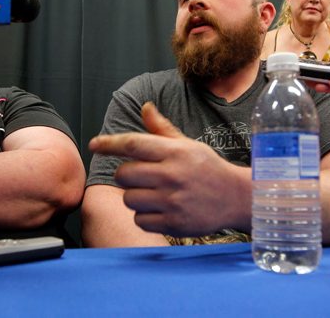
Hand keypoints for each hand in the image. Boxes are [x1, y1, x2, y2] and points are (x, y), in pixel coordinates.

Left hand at [89, 102, 250, 236]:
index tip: (94, 144)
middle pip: (124, 174)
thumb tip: (145, 107)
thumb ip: (162, 130)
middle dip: (127, 175)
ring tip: (155, 194)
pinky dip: (145, 216)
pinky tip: (161, 210)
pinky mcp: (174, 223)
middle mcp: (172, 175)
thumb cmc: (208, 168)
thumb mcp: (188, 145)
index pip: (133, 144)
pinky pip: (139, 220)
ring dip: (136, 197)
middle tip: (142, 176)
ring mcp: (172, 201)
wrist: (235, 198)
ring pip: (129, 199)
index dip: (109, 143)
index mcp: (175, 152)